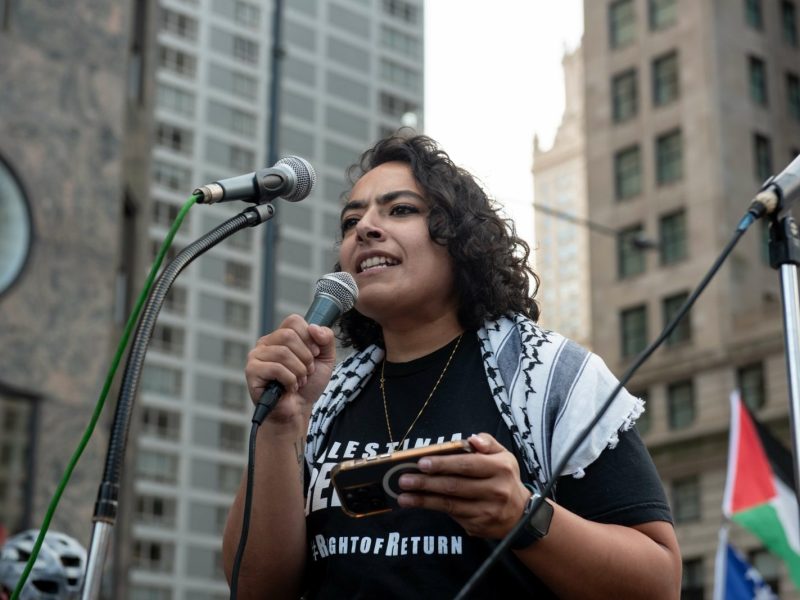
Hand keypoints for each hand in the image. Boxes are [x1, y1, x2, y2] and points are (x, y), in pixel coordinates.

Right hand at [244, 314, 335, 425]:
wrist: (298, 410)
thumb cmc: (308, 384)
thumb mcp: (325, 359)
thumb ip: (326, 338)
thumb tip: (314, 327)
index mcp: (281, 336)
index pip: (294, 321)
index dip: (309, 337)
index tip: (314, 354)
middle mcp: (266, 342)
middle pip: (288, 335)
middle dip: (305, 357)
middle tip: (307, 371)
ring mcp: (257, 356)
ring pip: (283, 352)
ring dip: (299, 371)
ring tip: (299, 381)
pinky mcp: (252, 371)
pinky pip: (276, 368)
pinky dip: (290, 380)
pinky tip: (289, 388)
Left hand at [396, 433, 531, 538]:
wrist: (521, 515)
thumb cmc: (504, 478)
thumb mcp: (503, 456)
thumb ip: (487, 443)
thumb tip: (471, 439)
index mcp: (501, 468)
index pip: (467, 465)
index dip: (443, 464)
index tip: (422, 463)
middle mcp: (495, 490)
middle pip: (454, 486)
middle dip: (426, 483)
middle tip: (404, 480)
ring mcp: (487, 511)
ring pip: (450, 504)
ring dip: (423, 500)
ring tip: (403, 496)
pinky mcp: (479, 526)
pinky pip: (452, 515)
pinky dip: (433, 508)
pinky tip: (417, 503)